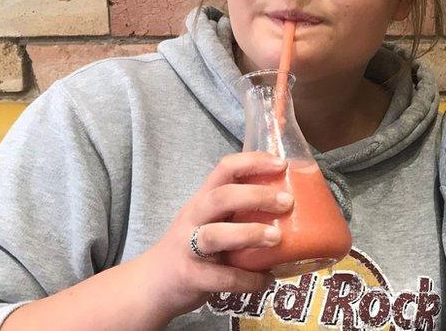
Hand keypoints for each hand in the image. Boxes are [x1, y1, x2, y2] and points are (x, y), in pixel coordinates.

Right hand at [137, 151, 293, 321]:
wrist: (153, 283)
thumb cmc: (193, 247)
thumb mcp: (210, 221)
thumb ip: (239, 212)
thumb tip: (291, 208)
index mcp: (203, 199)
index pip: (224, 169)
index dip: (252, 162)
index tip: (280, 164)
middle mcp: (193, 218)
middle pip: (220, 198)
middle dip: (256, 197)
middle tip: (287, 203)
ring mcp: (188, 248)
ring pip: (215, 235)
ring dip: (249, 234)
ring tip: (277, 238)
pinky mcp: (190, 276)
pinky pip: (221, 278)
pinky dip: (247, 279)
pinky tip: (266, 279)